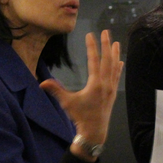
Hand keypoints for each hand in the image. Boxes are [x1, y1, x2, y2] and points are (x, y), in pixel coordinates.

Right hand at [40, 30, 122, 146]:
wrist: (94, 131)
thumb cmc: (80, 117)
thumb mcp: (67, 103)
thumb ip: (56, 90)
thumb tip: (42, 82)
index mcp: (95, 84)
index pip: (94, 60)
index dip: (92, 46)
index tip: (89, 35)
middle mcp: (106, 84)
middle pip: (107, 60)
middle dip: (106, 45)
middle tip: (105, 31)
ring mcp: (111, 88)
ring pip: (114, 67)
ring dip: (115, 54)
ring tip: (115, 42)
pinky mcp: (113, 93)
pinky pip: (117, 76)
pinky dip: (118, 67)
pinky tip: (120, 61)